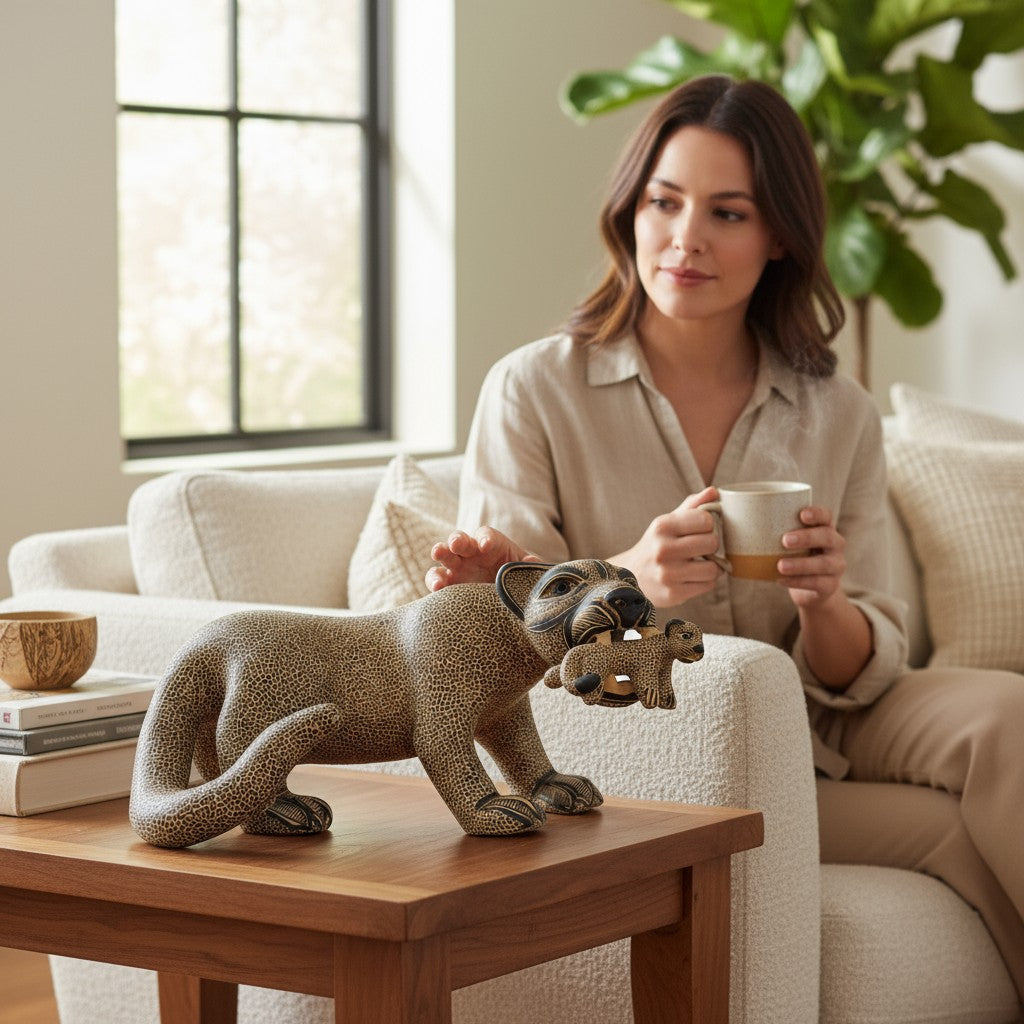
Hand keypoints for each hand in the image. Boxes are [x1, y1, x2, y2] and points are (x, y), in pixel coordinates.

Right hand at [425, 527, 539, 590]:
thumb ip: (530, 567)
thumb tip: (532, 563)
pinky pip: (436, 580)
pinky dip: (434, 582)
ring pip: (444, 556)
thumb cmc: (516, 578)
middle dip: (458, 540)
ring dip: (440, 553)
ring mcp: (457, 568)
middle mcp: (471, 552)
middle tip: (457, 544)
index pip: (486, 535)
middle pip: (461, 539)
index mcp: (491, 544)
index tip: (486, 545)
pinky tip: (437, 587)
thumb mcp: (526, 571)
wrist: (507, 599)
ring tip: (438, 556)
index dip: (485, 538)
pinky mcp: (448, 585)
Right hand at [610, 487, 722, 607]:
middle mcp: (663, 549)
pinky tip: (693, 577)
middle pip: (712, 543)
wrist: (630, 576)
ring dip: (712, 567)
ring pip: (713, 568)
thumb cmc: (656, 545)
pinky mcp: (673, 594)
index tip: (702, 529)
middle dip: (711, 546)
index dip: (709, 525)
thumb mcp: (667, 523)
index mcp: (662, 527)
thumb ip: (692, 506)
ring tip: (701, 564)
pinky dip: (705, 581)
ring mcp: (668, 574)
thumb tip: (714, 491)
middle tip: (702, 549)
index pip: (706, 519)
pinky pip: (708, 585)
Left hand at [778, 505, 845, 607]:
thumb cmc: (793, 556)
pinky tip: (781, 580)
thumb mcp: (788, 542)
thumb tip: (731, 515)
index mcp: (824, 528)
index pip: (826, 516)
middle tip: (784, 540)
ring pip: (823, 563)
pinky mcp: (830, 586)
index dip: (816, 513)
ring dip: (800, 564)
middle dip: (806, 537)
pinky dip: (797, 582)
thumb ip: (771, 530)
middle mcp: (835, 545)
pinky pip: (817, 583)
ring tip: (780, 565)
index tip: (801, 514)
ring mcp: (836, 566)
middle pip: (827, 537)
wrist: (810, 590)